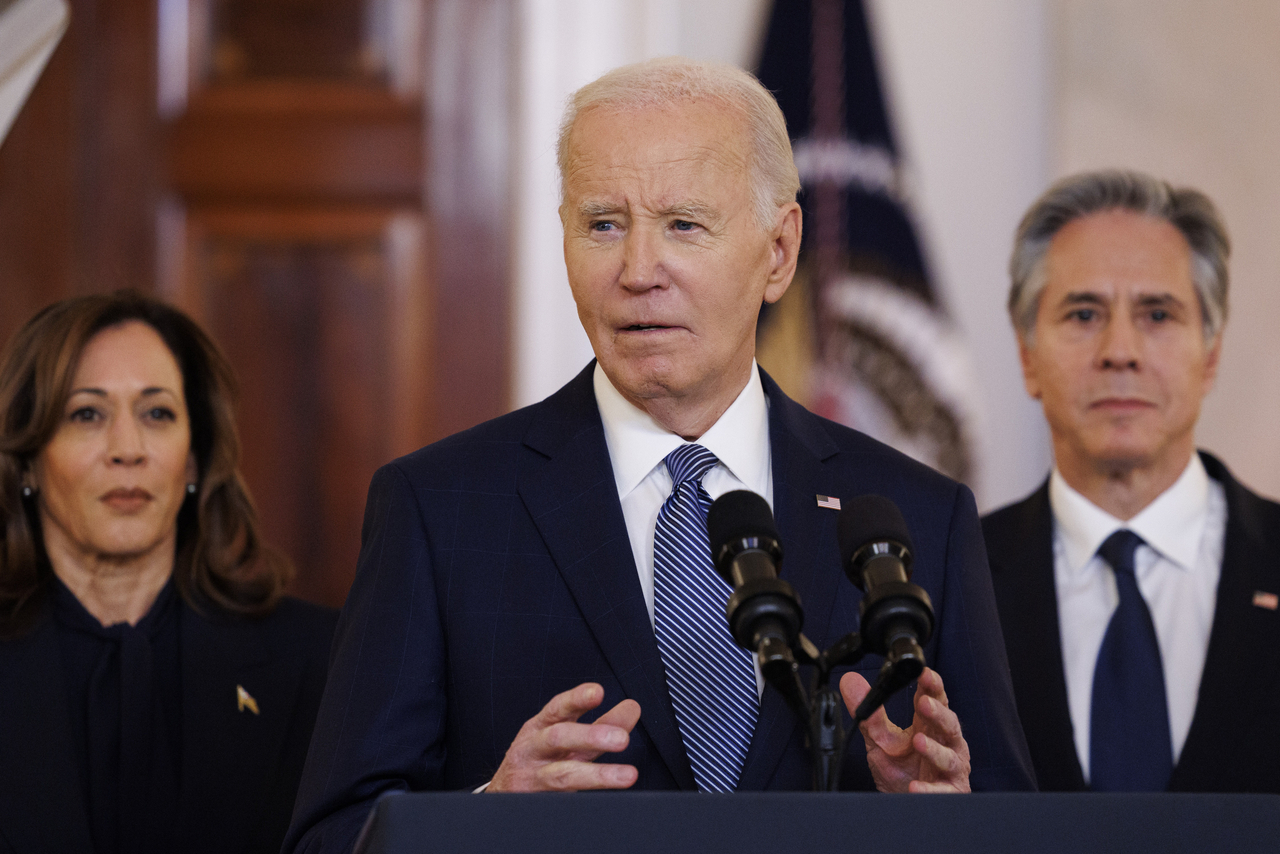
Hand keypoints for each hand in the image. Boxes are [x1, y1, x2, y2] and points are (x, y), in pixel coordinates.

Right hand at [487, 682, 641, 791]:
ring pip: (562, 776)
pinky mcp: (535, 805)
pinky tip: (606, 802)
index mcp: (540, 727)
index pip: (558, 709)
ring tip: (628, 775)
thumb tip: (631, 708)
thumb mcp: (564, 736)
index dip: (576, 699)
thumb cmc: (539, 759)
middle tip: (622, 739)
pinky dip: (584, 802)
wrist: (503, 794)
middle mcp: (533, 750)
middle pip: (558, 739)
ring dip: (598, 775)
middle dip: (590, 736)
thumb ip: (599, 724)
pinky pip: (561, 803)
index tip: (598, 692)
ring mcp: (532, 779)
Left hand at [839, 667, 970, 792]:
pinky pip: (941, 790)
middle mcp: (945, 744)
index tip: (924, 672)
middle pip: (949, 724)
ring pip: (949, 756)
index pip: (935, 700)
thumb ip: (869, 713)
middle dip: (938, 713)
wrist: (906, 802)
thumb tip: (850, 681)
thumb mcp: (880, 739)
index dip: (932, 686)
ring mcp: (950, 768)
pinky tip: (916, 786)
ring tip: (918, 742)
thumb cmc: (901, 769)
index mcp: (929, 726)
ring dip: (934, 749)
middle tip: (924, 703)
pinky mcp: (950, 792)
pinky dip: (930, 789)